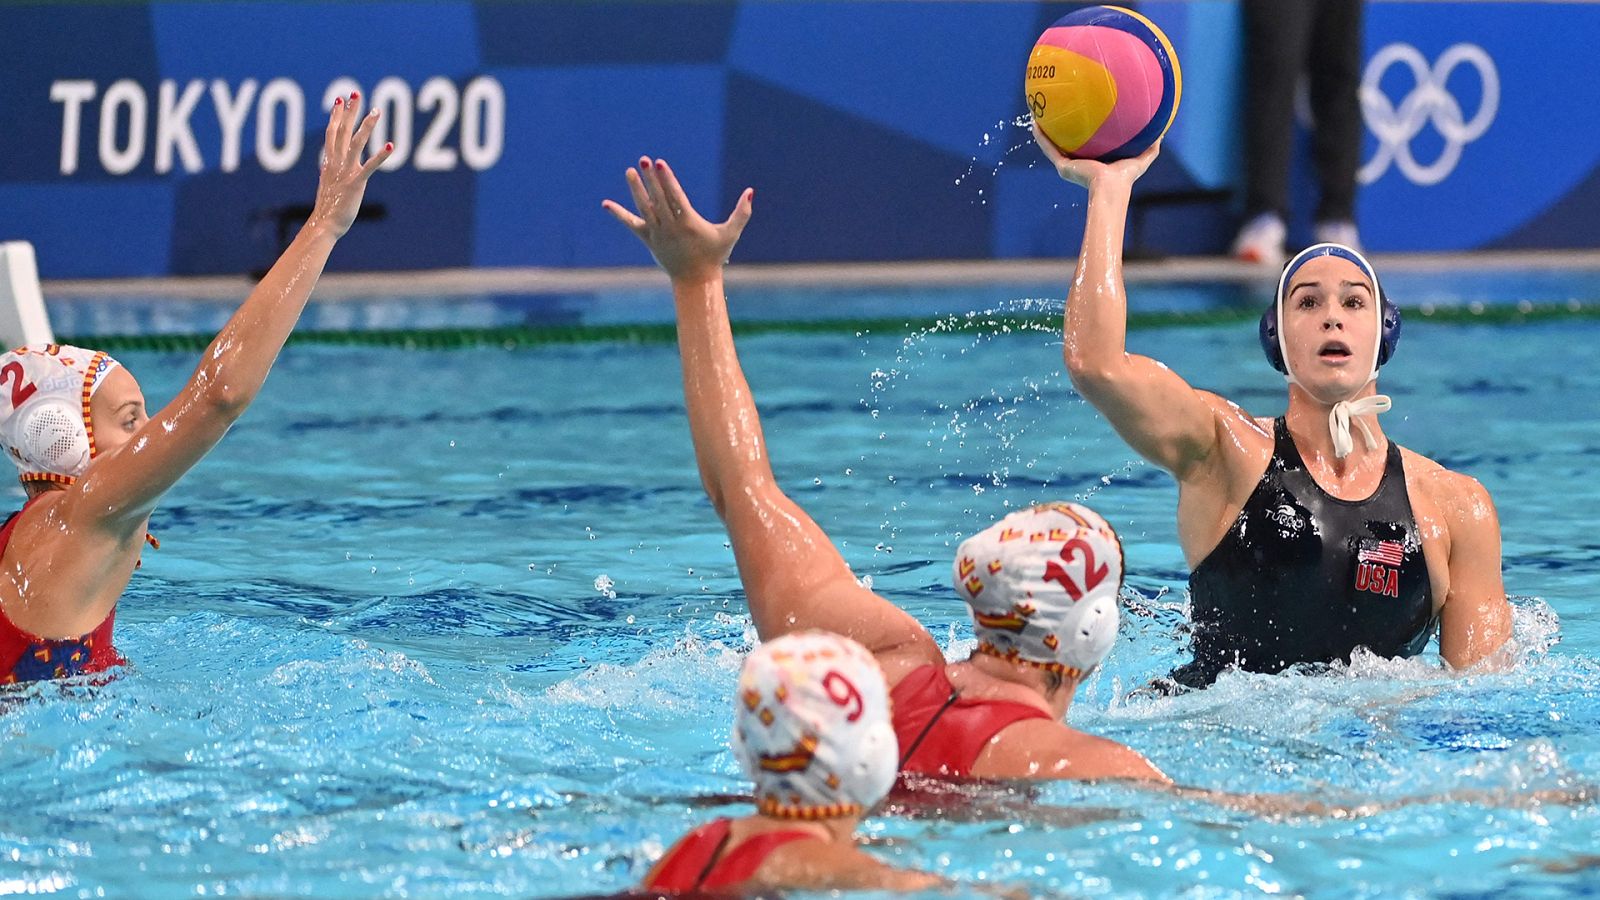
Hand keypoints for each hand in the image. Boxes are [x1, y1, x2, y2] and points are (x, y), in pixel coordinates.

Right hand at [307, 93, 393, 238]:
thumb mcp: (329, 183)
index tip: (341, 100)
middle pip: (342, 130)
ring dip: (366, 125)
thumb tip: (330, 164)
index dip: (337, 115)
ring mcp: (346, 171)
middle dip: (350, 111)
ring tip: (376, 110)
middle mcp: (336, 163)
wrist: (325, 224)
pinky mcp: (356, 183)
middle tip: (356, 93)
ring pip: (356, 142)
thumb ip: (331, 171)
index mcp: (329, 162)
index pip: (332, 132)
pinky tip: (391, 145)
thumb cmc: (328, 207)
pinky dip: (381, 155)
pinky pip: (370, 166)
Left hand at [603, 157, 753, 281]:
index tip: (659, 164)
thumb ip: (742, 213)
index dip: (667, 180)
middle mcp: (671, 227)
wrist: (696, 280)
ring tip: (630, 171)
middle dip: (650, 180)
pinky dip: (619, 214)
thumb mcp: (731, 234)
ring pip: (644, 208)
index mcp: (689, 223)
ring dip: (636, 190)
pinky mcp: (649, 240)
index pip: (675, 197)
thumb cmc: (715, 255)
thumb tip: (751, 191)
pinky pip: (632, 225)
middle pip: (658, 199)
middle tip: (643, 160)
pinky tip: (605, 204)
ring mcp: (658, 234)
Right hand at [1032, 123, 1160, 189]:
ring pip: (1052, 146)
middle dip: (1060, 131)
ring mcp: (1068, 165)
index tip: (1081, 118)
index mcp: (1093, 162)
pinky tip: (1035, 123)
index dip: (1083, 133)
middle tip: (1057, 113)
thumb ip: (1152, 147)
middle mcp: (1077, 164)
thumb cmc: (1125, 178)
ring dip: (1044, 132)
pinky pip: (1048, 149)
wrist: (1110, 188)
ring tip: (1038, 116)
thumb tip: (1163, 132)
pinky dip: (1041, 138)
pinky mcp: (1062, 166)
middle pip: (1066, 144)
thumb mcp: (1141, 158)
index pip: (1086, 146)